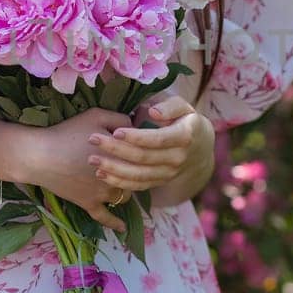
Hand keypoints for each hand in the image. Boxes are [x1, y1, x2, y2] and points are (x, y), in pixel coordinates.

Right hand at [28, 108, 136, 233]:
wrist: (41, 156)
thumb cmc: (67, 133)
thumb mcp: (96, 116)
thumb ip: (120, 120)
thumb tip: (137, 127)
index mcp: (121, 154)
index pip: (142, 155)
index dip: (141, 150)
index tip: (138, 147)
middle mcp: (117, 177)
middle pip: (136, 177)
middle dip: (135, 172)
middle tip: (130, 166)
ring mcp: (103, 193)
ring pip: (124, 196)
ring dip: (124, 190)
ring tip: (122, 185)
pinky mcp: (89, 203)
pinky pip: (105, 217)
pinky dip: (115, 223)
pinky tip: (122, 228)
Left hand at [90, 94, 213, 201]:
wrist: (200, 148)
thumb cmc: (185, 120)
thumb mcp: (184, 107)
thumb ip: (170, 106)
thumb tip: (152, 112)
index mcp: (184, 137)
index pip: (157, 139)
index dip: (136, 137)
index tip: (116, 131)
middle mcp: (177, 159)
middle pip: (143, 157)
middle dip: (116, 149)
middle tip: (93, 139)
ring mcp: (169, 173)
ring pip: (138, 175)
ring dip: (114, 169)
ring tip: (92, 159)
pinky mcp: (160, 182)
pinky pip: (138, 185)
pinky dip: (119, 182)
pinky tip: (102, 174)